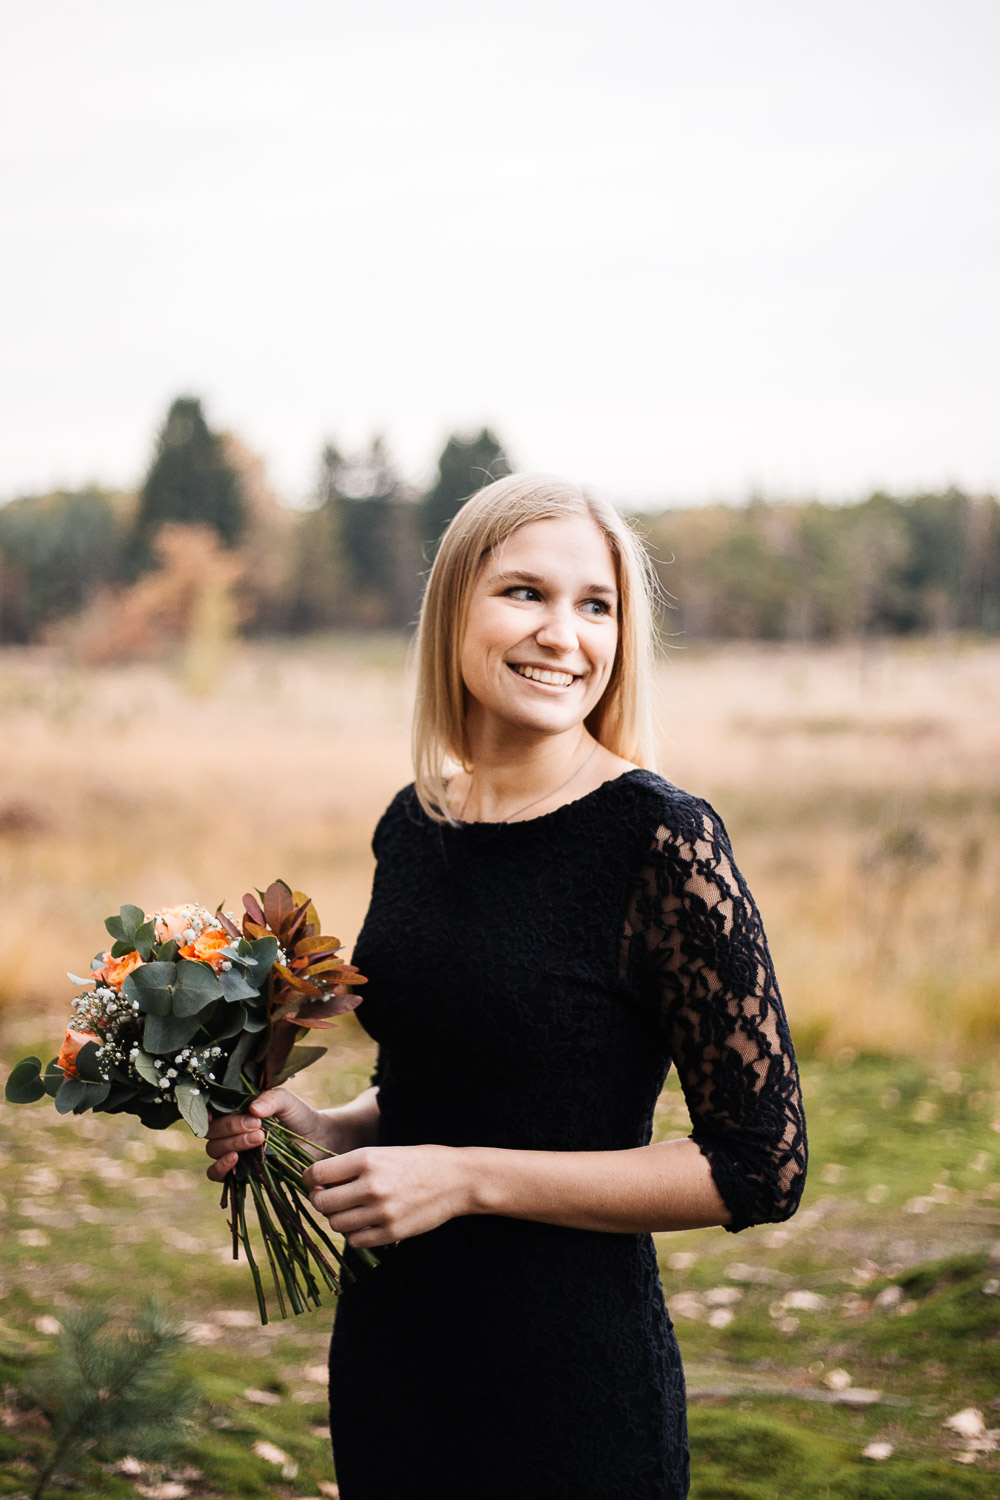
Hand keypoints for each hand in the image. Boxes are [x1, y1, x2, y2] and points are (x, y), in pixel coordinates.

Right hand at [204, 1088, 327, 1183]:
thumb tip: (253, 1109)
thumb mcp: (287, 1102)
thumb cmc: (298, 1116)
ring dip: (233, 1143)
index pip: (211, 1110)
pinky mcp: (238, 1173)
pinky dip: (220, 1167)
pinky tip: (235, 1158)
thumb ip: (271, 1099)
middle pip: (212, 1131)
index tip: (216, 1113)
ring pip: (214, 1149)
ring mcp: (232, 1152)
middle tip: (257, 1126)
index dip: (207, 1112)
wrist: (315, 1140)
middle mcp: (228, 1131)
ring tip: (259, 1138)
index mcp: (234, 1110)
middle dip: (232, 1127)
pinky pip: (215, 1174)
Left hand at [302, 1144, 469, 1248]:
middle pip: (322, 1203)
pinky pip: (355, 1241)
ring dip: (338, 1218)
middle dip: (321, 1201)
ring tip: (351, 1209)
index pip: (317, 1174)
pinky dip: (355, 1234)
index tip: (314, 1182)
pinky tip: (365, 1223)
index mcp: (367, 1158)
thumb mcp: (383, 1153)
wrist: (456, 1179)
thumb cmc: (417, 1162)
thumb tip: (317, 1184)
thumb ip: (351, 1168)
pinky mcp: (391, 1233)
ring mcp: (381, 1212)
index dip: (309, 1179)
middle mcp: (371, 1185)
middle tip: (331, 1197)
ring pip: (336, 1224)